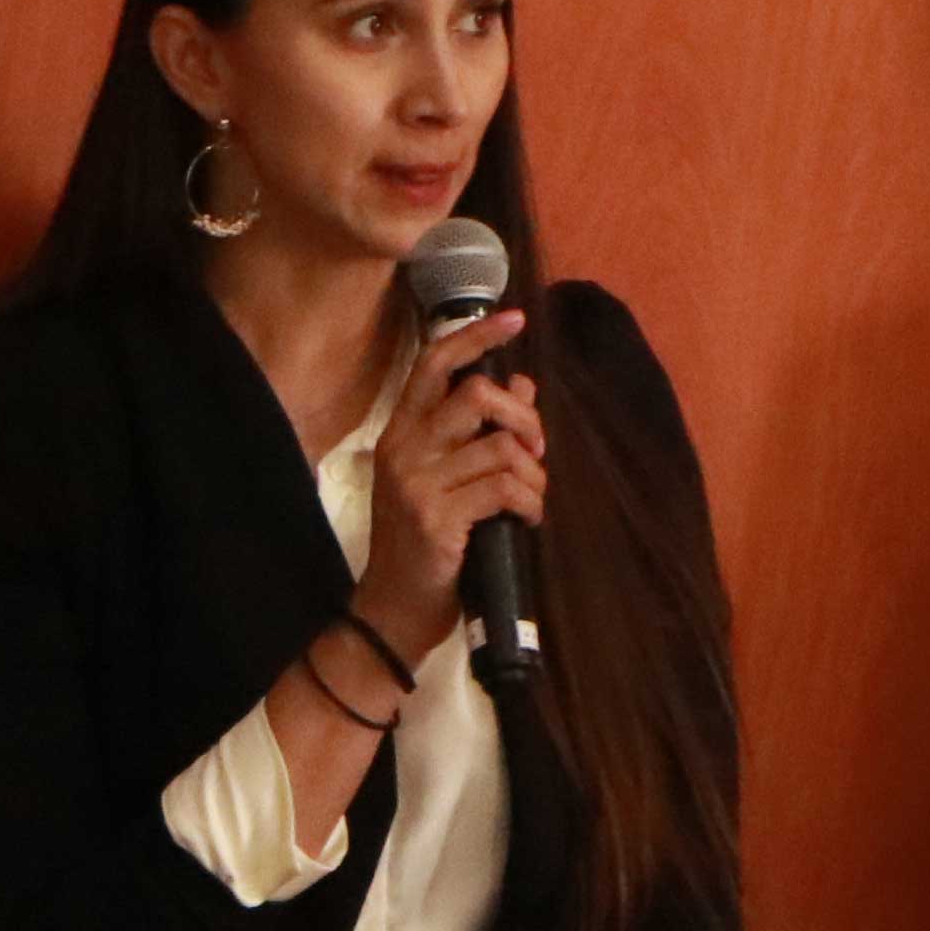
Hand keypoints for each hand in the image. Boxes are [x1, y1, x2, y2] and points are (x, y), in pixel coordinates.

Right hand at [347, 301, 548, 653]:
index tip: (515, 319)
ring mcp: (417, 484)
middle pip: (476, 395)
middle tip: (536, 450)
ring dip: (533, 475)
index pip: (433, 363)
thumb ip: (477, 431)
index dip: (476, 336)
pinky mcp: (436, 518)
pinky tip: (527, 519)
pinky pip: (503, 488)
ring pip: (500, 447)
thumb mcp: (443, 480)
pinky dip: (529, 502)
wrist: (393, 610)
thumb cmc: (423, 545)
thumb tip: (521, 384)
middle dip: (524, 418)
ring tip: (532, 498)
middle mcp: (403, 449)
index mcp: (401, 433)